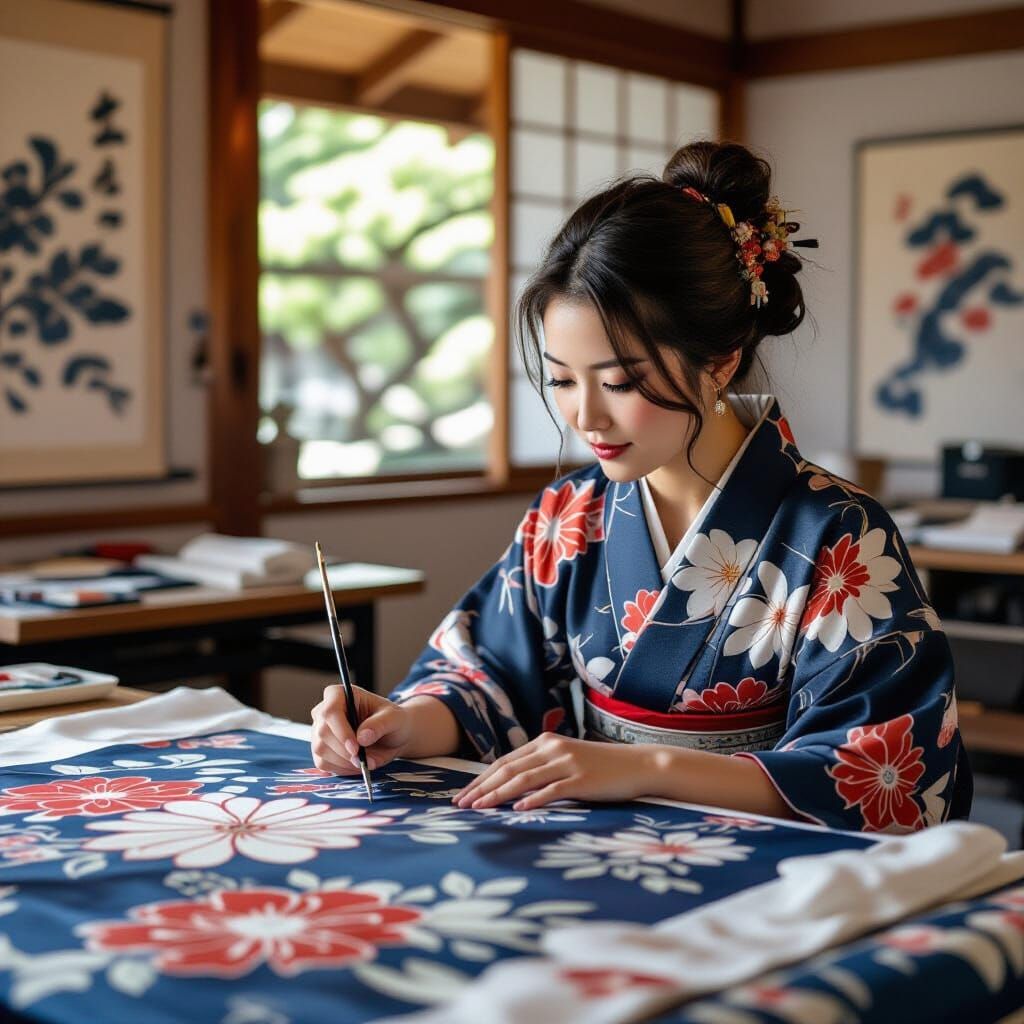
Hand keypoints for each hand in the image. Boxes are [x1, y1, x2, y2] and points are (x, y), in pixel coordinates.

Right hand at [310, 684, 412, 774]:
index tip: (356, 748)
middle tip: (364, 760)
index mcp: (339, 694)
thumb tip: (362, 737)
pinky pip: (323, 763)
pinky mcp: (320, 748)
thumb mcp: (394, 718)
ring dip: (344, 762)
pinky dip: (341, 769)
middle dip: (344, 751)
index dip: (341, 731)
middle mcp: (324, 710)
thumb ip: (379, 725)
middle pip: (323, 732)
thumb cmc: (392, 721)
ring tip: (365, 761)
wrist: (391, 736)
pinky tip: (357, 765)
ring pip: (321, 749)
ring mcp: (319, 730)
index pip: (331, 711)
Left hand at [451, 733, 655, 810]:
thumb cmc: (600, 767)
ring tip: (479, 808)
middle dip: (482, 788)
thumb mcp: (566, 760)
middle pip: (508, 769)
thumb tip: (510, 787)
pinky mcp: (581, 779)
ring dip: (498, 795)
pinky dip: (534, 800)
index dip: (482, 779)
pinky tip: (518, 809)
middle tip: (461, 805)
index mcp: (545, 742)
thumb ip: (541, 768)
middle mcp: (552, 749)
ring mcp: (567, 763)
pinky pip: (552, 790)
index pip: (504, 761)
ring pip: (524, 779)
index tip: (463, 794)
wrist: (637, 764)